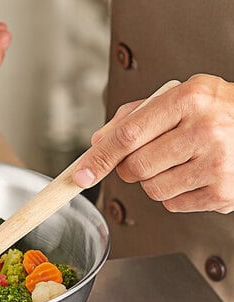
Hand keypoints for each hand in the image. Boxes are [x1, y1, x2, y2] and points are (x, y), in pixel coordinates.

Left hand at [73, 74, 233, 213]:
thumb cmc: (219, 110)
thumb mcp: (179, 97)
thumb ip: (135, 116)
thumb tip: (98, 142)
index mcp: (189, 99)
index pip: (128, 134)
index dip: (100, 157)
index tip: (82, 173)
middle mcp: (206, 130)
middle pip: (135, 167)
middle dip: (129, 167)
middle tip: (148, 155)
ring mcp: (217, 164)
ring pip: (152, 189)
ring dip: (154, 180)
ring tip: (178, 161)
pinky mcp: (223, 193)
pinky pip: (173, 204)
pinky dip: (175, 195)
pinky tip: (193, 175)